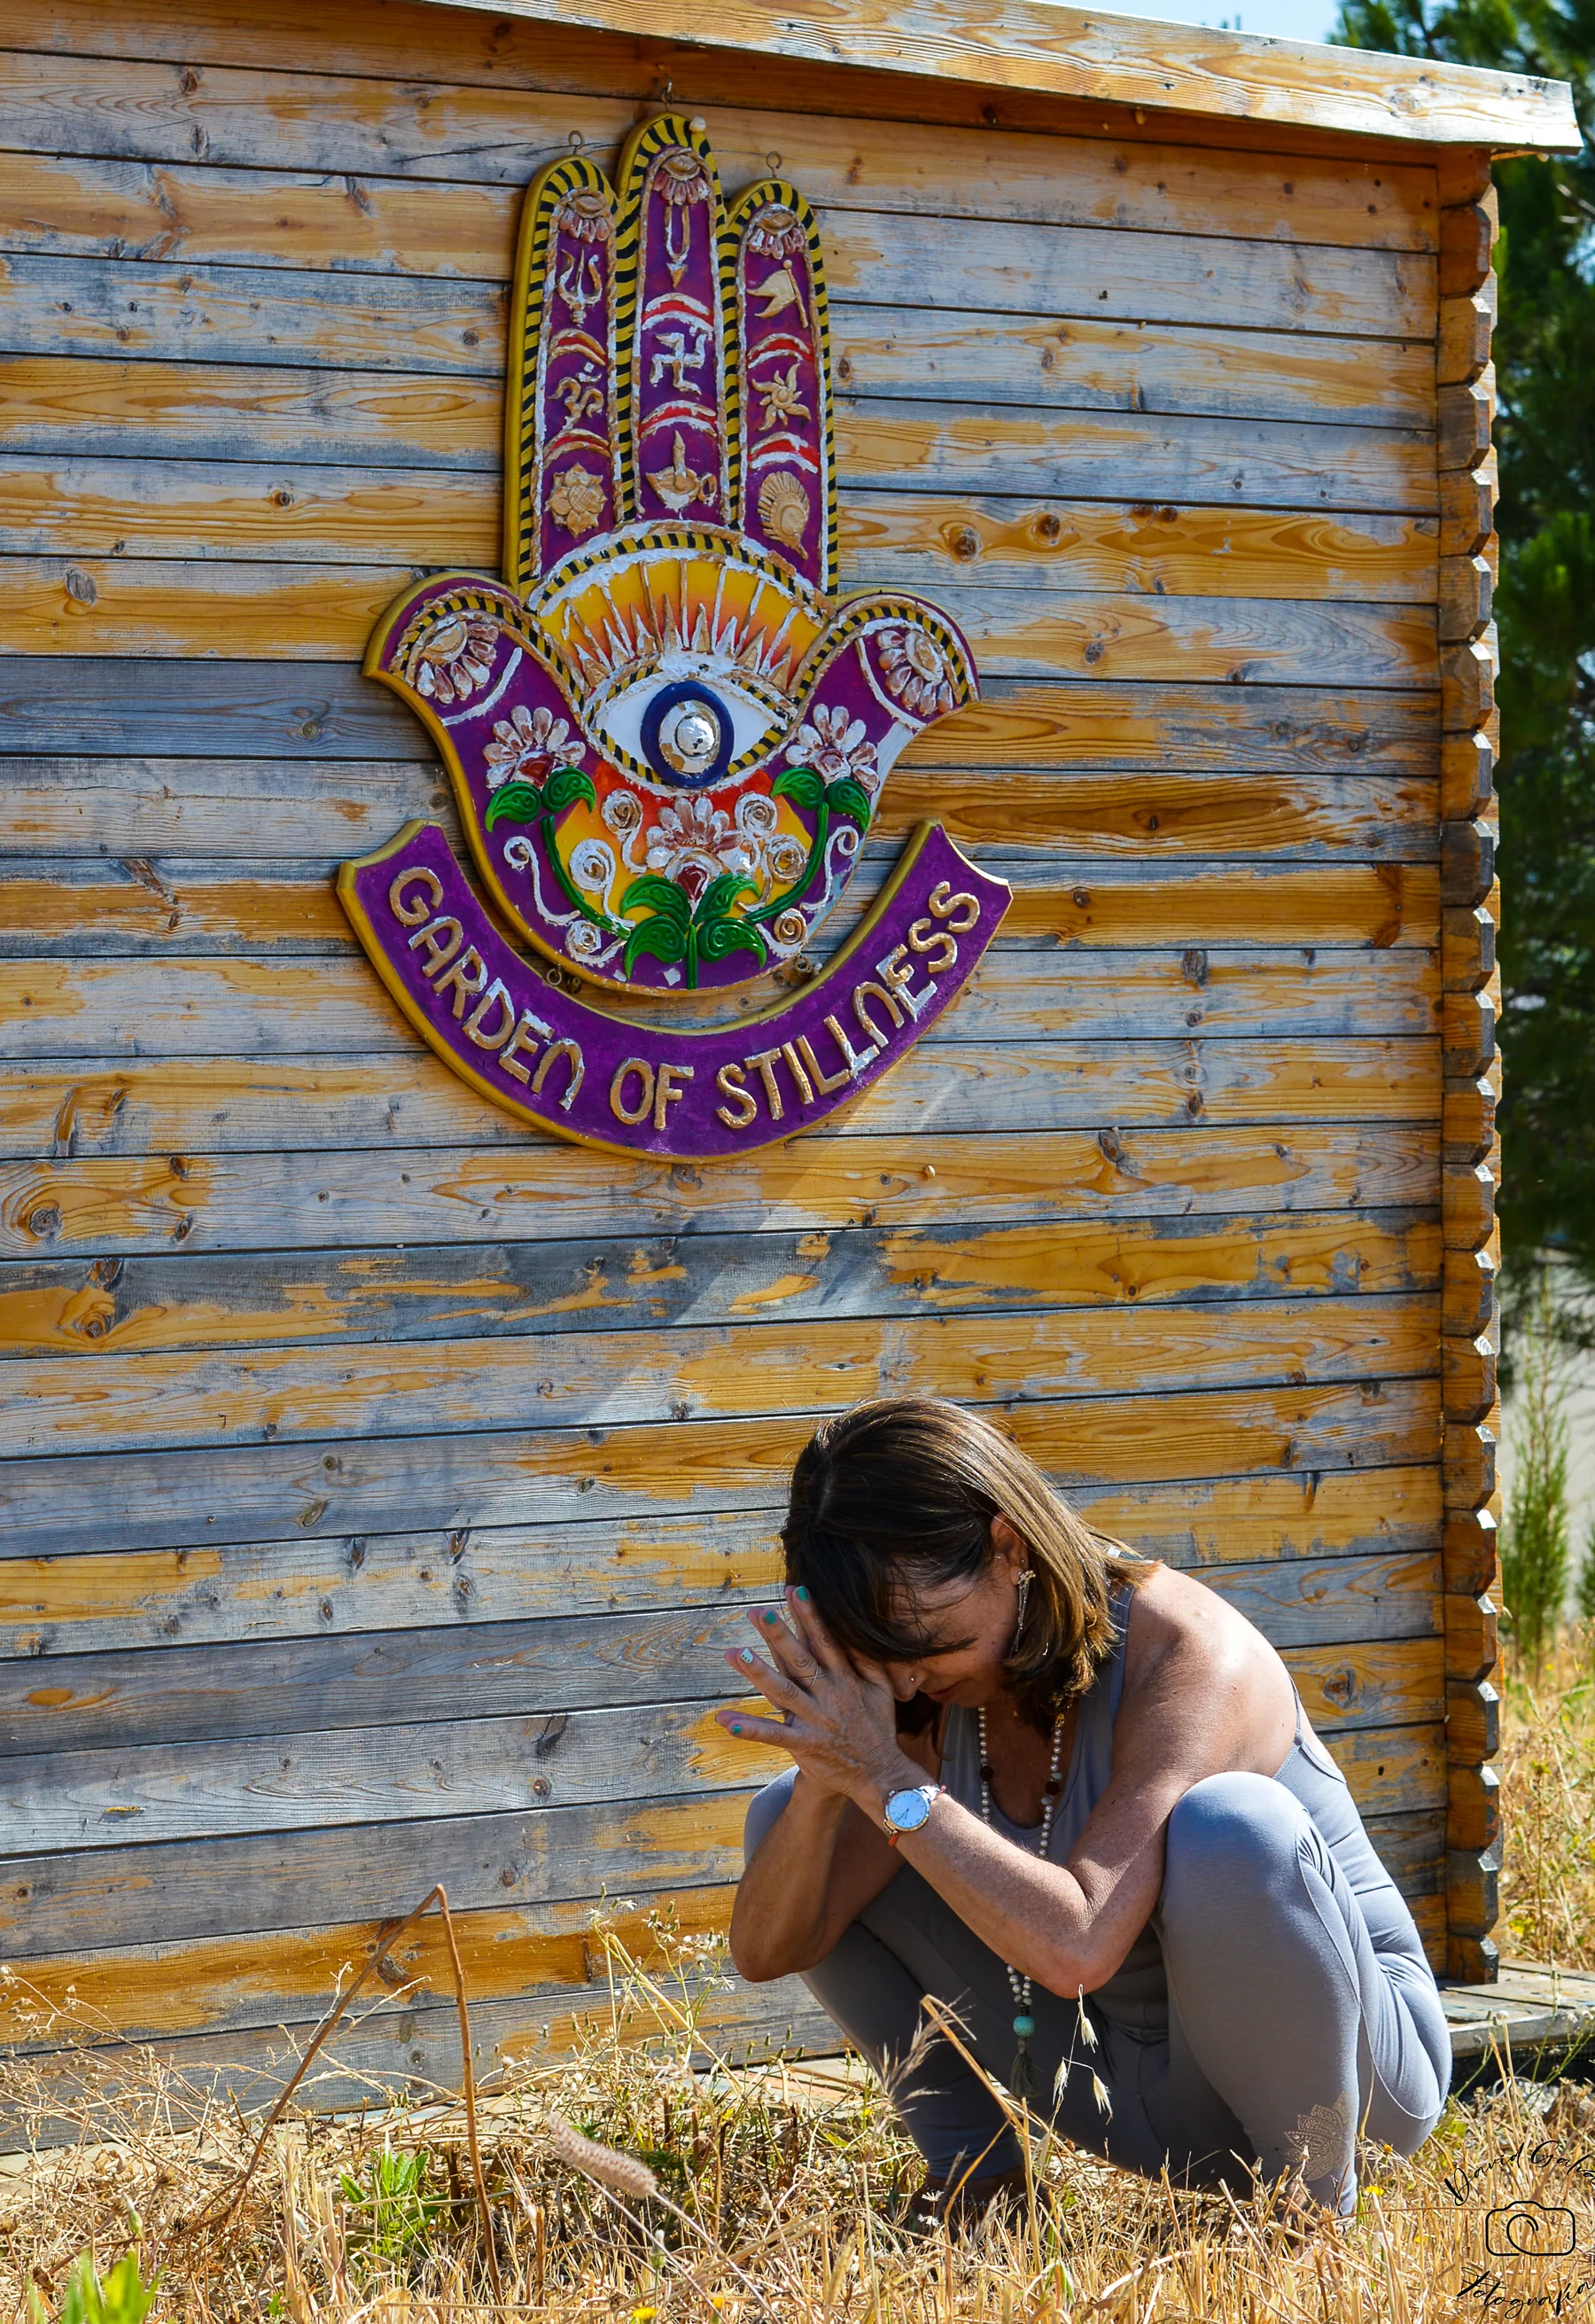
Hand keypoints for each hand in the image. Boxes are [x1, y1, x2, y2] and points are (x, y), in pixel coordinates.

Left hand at [715, 1588, 918, 1818]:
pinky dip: (751, 1728)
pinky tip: (726, 1720)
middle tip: (758, 1611)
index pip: (825, 1640)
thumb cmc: (878, 1727)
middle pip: (800, 1660)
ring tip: (735, 1653)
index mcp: (846, 1678)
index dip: (809, 1615)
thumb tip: (854, 1632)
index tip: (794, 1589)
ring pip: (783, 1692)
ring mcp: (816, 1720)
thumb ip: (867, 1661)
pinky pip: (774, 1736)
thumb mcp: (881, 1689)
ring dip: (758, 1673)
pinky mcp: (805, 1745)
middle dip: (779, 1635)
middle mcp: (829, 1695)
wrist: (880, 1774)